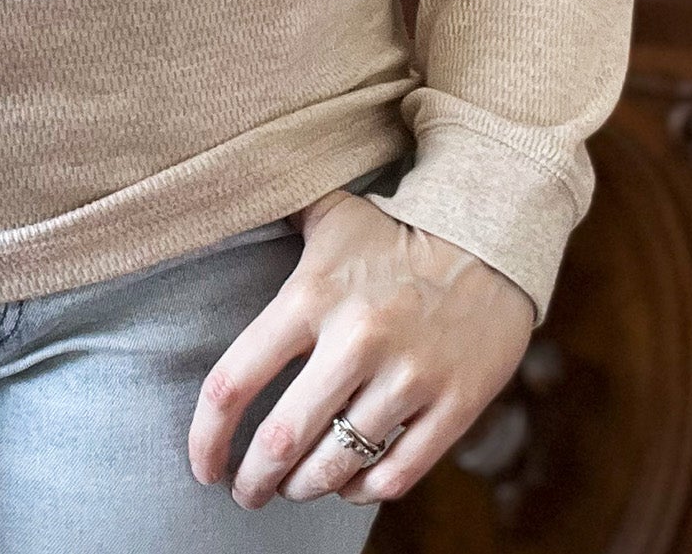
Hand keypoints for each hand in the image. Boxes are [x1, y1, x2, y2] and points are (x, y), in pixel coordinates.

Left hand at [186, 187, 535, 507]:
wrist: (488, 241)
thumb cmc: (392, 232)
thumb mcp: (328, 212)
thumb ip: (274, 213)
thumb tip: (220, 199)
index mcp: (311, 296)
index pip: (236, 379)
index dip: (207, 435)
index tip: (202, 464)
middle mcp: (356, 340)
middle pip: (283, 439)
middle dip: (253, 480)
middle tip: (243, 493)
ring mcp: (409, 377)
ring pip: (338, 464)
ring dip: (303, 488)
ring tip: (290, 488)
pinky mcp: (455, 405)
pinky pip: (397, 474)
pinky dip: (362, 491)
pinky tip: (347, 485)